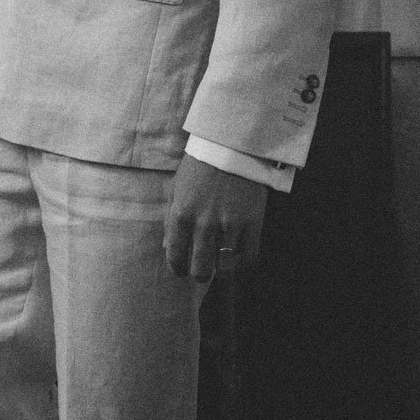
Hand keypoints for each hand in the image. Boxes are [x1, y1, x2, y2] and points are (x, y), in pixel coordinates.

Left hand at [163, 157, 266, 282]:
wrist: (232, 145)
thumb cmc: (200, 166)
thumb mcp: (177, 189)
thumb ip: (170, 219)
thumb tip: (167, 247)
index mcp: (180, 215)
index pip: (175, 256)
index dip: (177, 269)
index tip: (181, 270)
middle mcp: (203, 224)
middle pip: (200, 269)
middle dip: (199, 274)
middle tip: (202, 271)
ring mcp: (230, 225)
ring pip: (225, 268)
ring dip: (222, 271)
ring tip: (221, 267)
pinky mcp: (253, 223)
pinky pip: (249, 257)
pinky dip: (243, 264)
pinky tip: (238, 260)